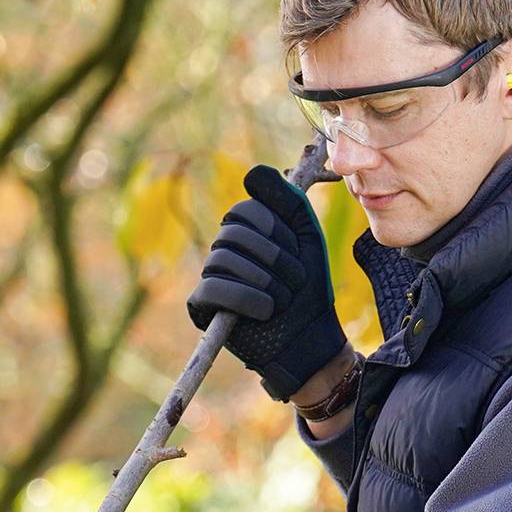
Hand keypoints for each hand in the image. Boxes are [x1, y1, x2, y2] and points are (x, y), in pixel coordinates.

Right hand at [186, 164, 347, 401]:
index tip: (298, 253)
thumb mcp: (306, 235)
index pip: (246, 210)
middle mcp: (223, 249)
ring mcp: (211, 276)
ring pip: (223, 259)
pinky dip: (245, 299)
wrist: (309, 338)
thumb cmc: (308, 287)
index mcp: (245, 230)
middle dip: (273, 258)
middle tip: (293, 282)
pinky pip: (213, 289)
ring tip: (281, 301)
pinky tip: (265, 311)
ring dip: (265, 282)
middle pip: (233, 233)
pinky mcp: (202, 307)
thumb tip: (252, 173)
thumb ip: (286, 199)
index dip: (276, 230)